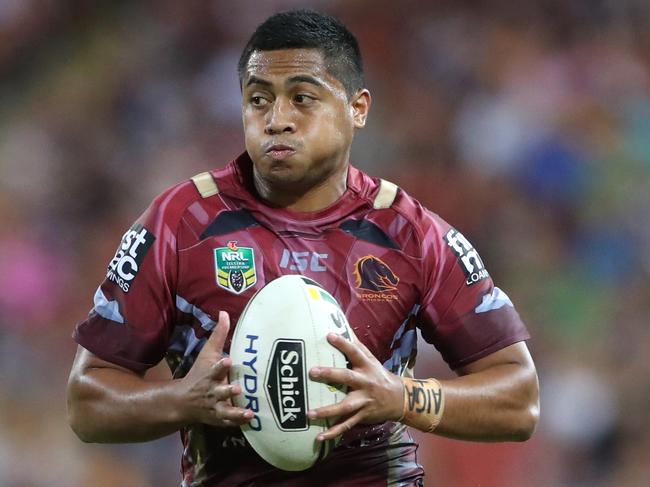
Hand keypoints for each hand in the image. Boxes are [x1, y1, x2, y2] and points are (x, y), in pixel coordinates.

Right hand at [179, 311, 253, 426]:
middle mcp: (212, 392)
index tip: (227, 360)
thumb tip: (224, 312)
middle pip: (220, 392)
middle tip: (237, 389)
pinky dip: (238, 422)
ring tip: (248, 412)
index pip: (214, 369)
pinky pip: (229, 422)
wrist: (183, 402)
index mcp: (210, 375)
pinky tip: (251, 420)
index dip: (220, 366)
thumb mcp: (207, 354)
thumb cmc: (199, 373)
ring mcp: (215, 407)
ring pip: (225, 411)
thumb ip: (218, 335)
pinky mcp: (219, 419)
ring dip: (235, 412)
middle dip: (227, 391)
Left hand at [307, 332, 403, 440]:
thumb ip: (358, 347)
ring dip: (327, 411)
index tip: (329, 335)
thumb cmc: (380, 376)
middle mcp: (365, 383)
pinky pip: (346, 425)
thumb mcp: (373, 360)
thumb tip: (343, 329)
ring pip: (345, 407)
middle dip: (330, 375)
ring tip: (309, 413)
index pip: (355, 352)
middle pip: (347, 378)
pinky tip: (319, 437)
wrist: (400, 399)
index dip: (343, 344)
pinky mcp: (362, 416)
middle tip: (312, 371)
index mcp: (367, 367)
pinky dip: (333, 432)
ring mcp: (364, 401)